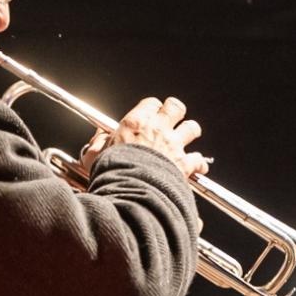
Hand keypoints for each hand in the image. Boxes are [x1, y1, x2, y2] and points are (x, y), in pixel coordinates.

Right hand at [80, 96, 208, 179]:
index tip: (150, 114)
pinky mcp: (185, 163)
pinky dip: (199, 163)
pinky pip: (199, 158)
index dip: (152, 108)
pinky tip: (197, 167)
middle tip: (172, 118)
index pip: (150, 103)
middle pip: (175, 107)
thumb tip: (99, 138)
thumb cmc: (112, 175)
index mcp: (136, 123)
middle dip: (175, 112)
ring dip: (190, 133)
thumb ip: (98, 144)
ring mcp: (173, 146)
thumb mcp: (95, 157)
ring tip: (186, 138)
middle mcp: (157, 130)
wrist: (131, 192)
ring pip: (192, 128)